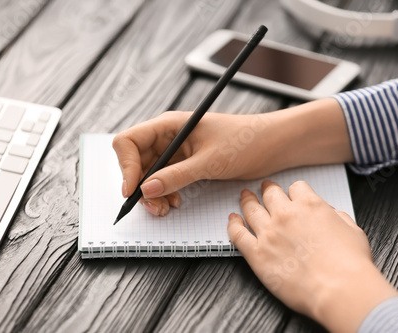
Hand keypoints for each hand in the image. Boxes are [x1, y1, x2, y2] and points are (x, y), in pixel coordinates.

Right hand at [112, 111, 283, 214]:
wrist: (271, 145)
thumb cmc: (245, 141)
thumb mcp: (210, 161)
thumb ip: (176, 176)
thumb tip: (145, 190)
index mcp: (169, 125)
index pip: (129, 141)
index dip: (126, 166)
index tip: (132, 190)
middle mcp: (169, 137)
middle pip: (136, 162)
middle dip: (140, 186)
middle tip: (152, 206)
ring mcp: (177, 151)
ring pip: (149, 175)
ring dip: (153, 194)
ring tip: (165, 209)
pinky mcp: (187, 164)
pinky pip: (165, 181)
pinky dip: (166, 193)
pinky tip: (176, 202)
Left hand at [228, 180, 397, 332]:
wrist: (339, 289)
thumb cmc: (350, 264)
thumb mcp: (352, 230)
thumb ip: (336, 217)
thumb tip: (329, 214)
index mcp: (310, 205)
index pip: (296, 187)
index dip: (294, 191)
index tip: (292, 194)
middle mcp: (286, 215)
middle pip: (270, 194)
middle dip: (267, 189)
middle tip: (264, 189)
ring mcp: (269, 234)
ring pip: (251, 209)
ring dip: (247, 200)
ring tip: (245, 197)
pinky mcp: (257, 254)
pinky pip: (238, 234)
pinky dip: (233, 224)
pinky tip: (232, 220)